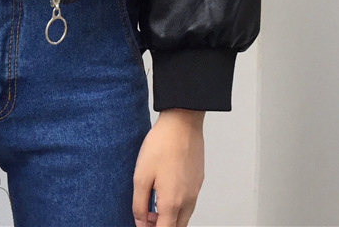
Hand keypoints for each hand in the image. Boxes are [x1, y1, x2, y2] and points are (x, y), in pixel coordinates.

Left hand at [132, 108, 204, 226]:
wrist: (182, 122)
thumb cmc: (162, 145)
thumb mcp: (141, 175)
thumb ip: (139, 204)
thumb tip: (140, 222)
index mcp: (173, 203)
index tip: (141, 224)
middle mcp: (188, 201)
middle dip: (161, 226)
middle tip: (145, 215)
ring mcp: (195, 191)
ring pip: (184, 216)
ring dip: (169, 216)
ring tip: (152, 202)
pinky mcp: (198, 180)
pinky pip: (189, 201)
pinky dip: (177, 204)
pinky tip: (165, 188)